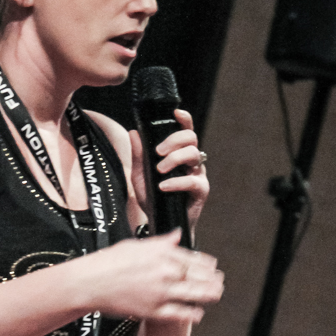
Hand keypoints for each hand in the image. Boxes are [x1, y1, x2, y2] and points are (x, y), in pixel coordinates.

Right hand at [91, 229, 223, 323]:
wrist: (90, 282)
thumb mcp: (137, 245)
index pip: (194, 258)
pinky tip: (198, 313)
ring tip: (215, 295)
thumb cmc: (109, 262)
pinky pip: (180, 314)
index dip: (207, 264)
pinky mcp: (153, 311)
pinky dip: (192, 314)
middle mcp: (166, 272)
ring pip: (196, 294)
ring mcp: (161, 293)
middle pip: (200, 276)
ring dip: (210, 295)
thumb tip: (178, 235)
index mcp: (163, 253)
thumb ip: (162, 242)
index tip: (213, 267)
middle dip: (213, 280)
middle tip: (219, 282)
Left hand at [129, 107, 208, 228]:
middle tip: (158, 152)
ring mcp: (198, 174)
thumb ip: (138, 155)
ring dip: (174, 159)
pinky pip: (192, 181)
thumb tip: (134, 132)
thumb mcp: (140, 175)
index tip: (175, 113)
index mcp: (179, 153)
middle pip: (191, 138)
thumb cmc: (152, 198)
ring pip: (193, 154)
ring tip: (159, 170)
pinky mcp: (201, 191)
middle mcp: (191, 161)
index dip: (184, 119)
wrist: (159, 222)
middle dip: (174, 140)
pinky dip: (176, 182)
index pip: (185, 131)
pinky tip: (164, 186)